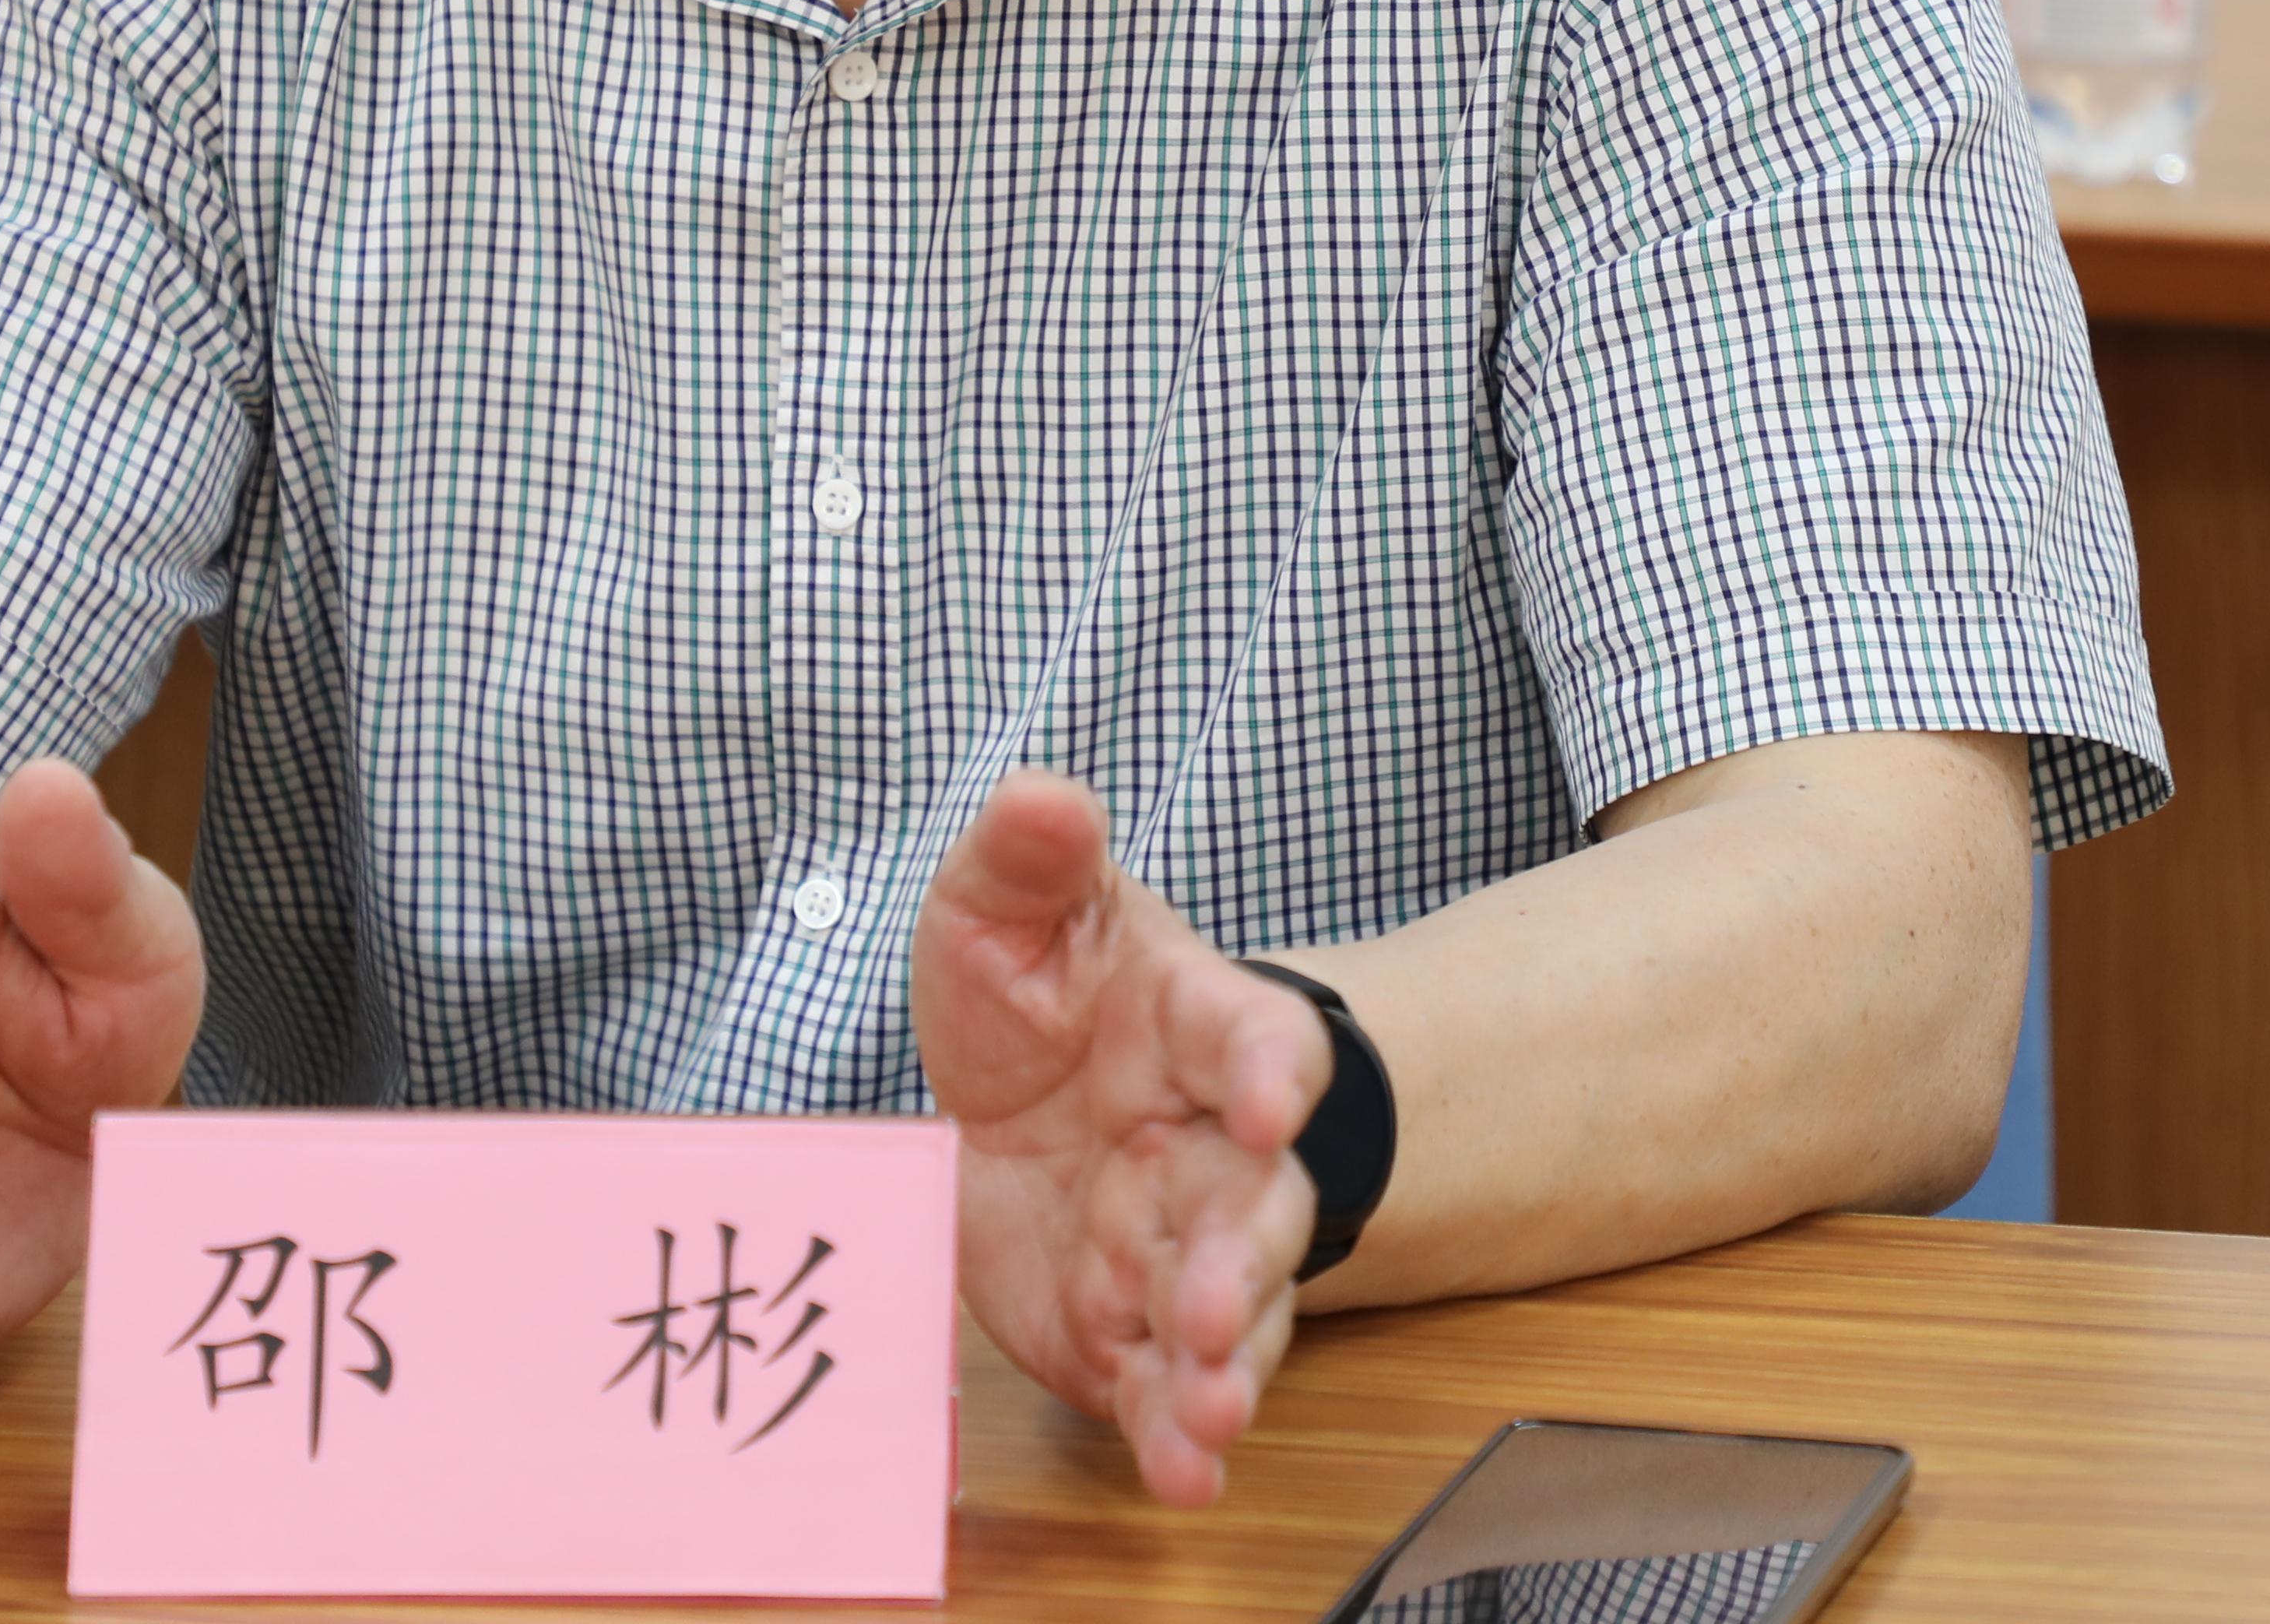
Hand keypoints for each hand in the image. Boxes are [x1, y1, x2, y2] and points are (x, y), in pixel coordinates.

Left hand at [909, 770, 1325, 1504]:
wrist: (1018, 1100)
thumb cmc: (1039, 994)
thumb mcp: (1003, 908)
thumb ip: (1026, 856)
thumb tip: (1041, 797)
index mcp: (1193, 1026)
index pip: (1257, 1038)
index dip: (1266, 1066)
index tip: (1265, 1095)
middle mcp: (1210, 1147)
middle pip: (1257, 1200)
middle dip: (1241, 1255)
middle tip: (1208, 1304)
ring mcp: (1183, 1248)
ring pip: (1232, 1310)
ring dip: (1226, 1362)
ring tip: (1213, 1412)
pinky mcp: (1133, 1333)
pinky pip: (1169, 1388)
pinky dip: (1178, 1435)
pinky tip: (1184, 1472)